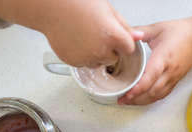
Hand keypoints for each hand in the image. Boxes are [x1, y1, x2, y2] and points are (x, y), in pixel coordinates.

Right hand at [0, 0, 142, 66]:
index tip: (115, 36)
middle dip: (110, 50)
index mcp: (114, 36)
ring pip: (99, 63)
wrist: (52, 7)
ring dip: (96, 55)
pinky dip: (82, 56)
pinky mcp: (74, 62)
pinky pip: (84, 64)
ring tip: (85, 37)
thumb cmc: (79, 4)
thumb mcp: (108, 10)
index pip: (129, 49)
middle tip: (97, 33)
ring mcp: (87, 58)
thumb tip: (139, 37)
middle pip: (114, 58)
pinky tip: (77, 42)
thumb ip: (125, 27)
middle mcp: (101, 50)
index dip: (122, 42)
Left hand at [118, 14, 191, 104]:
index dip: (139, 87)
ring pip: (157, 96)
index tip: (127, 93)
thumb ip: (139, 31)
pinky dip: (150, 99)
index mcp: (164, 57)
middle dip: (136, 98)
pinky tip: (140, 99)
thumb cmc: (180, 32)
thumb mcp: (157, 28)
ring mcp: (173, 78)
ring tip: (127, 101)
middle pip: (153, 91)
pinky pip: (162, 95)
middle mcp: (170, 70)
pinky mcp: (175, 81)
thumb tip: (125, 35)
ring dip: (142, 101)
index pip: (151, 76)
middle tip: (121, 99)